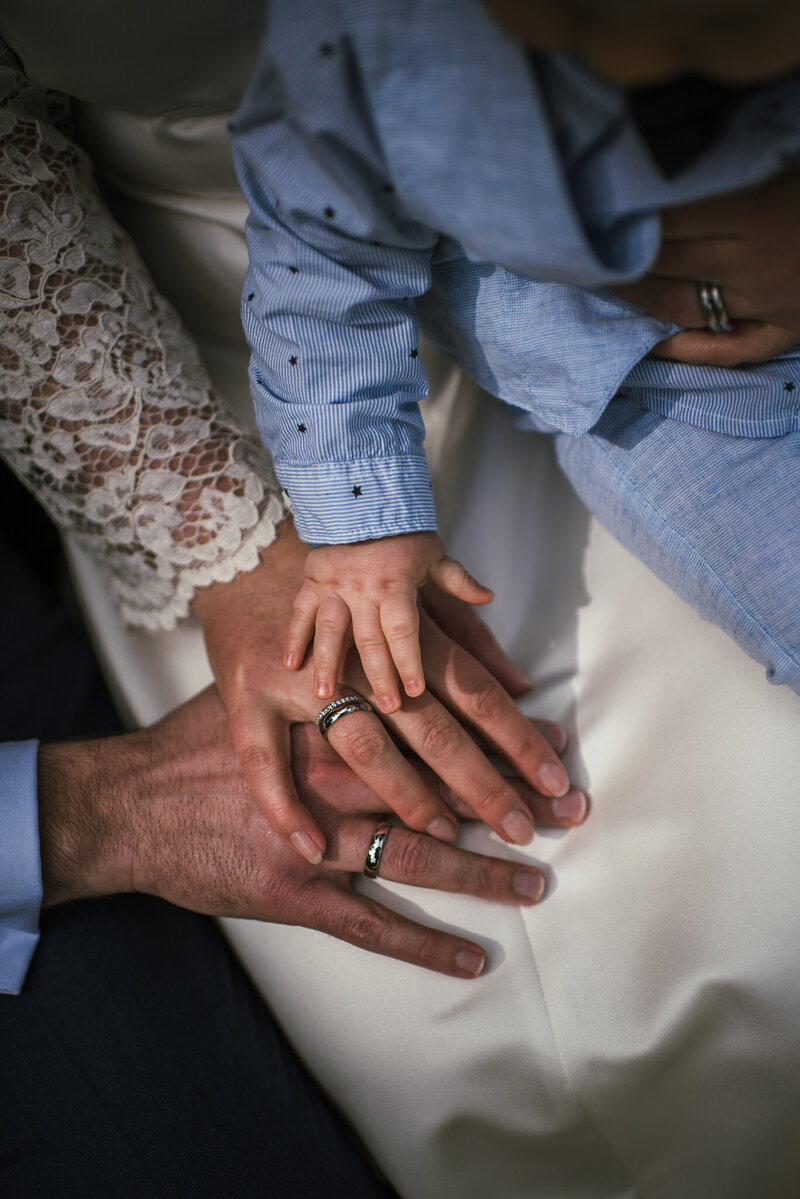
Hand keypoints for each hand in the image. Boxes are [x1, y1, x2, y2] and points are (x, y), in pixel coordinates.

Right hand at [36, 686, 575, 978]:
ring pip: (416, 857)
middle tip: (569, 810)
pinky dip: (424, 945)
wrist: (129, 805)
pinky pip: (370, 926)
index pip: (435, 723)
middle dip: (508, 799)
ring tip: (538, 880)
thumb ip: (333, 675)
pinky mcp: (294, 893)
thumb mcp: (263, 689)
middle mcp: (332, 777)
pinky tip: (472, 958)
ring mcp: (316, 840)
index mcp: (329, 719)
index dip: (500, 734)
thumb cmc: (198, 742)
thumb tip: (386, 665)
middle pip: (440, 789)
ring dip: (483, 873)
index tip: (553, 741)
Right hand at [193, 521, 582, 862]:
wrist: (249, 558)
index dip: (519, 736)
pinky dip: (283, 805)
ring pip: (362, 745)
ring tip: (450, 836)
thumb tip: (522, 682)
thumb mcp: (414, 591)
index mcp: (405, 628)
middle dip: (482, 782)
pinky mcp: (248, 697)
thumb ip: (469, 637)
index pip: (475, 691)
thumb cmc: (343, 581)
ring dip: (408, 794)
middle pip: (432, 728)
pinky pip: (264, 760)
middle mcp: (359, 656)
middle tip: (525, 826)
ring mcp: (302, 679)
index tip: (557, 778)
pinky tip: (312, 846)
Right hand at [285, 531, 492, 713]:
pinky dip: (294, 638)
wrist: (359, 496)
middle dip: (379, 676)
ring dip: (327, 664)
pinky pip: (301, 613)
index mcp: (395, 583)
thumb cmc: (401, 530)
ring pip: (330, 631)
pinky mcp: (312, 581)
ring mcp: (334, 586)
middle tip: (386, 707)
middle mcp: (363, 588)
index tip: (415, 691)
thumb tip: (489, 597)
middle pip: (370, 639)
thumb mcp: (433, 552)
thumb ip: (458, 580)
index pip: (403, 630)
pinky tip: (290, 665)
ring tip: (325, 695)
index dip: (409, 662)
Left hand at [613, 171, 799, 365]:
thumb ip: (731, 163)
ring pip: (682, 306)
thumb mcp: (781, 157)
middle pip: (665, 262)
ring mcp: (769, 302)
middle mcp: (753, 263)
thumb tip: (672, 158)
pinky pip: (730, 349)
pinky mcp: (790, 327)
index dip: (626, 215)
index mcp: (755, 210)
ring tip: (610, 279)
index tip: (597, 207)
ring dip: (640, 295)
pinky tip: (654, 343)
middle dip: (622, 253)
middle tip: (588, 241)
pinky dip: (686, 349)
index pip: (666, 221)